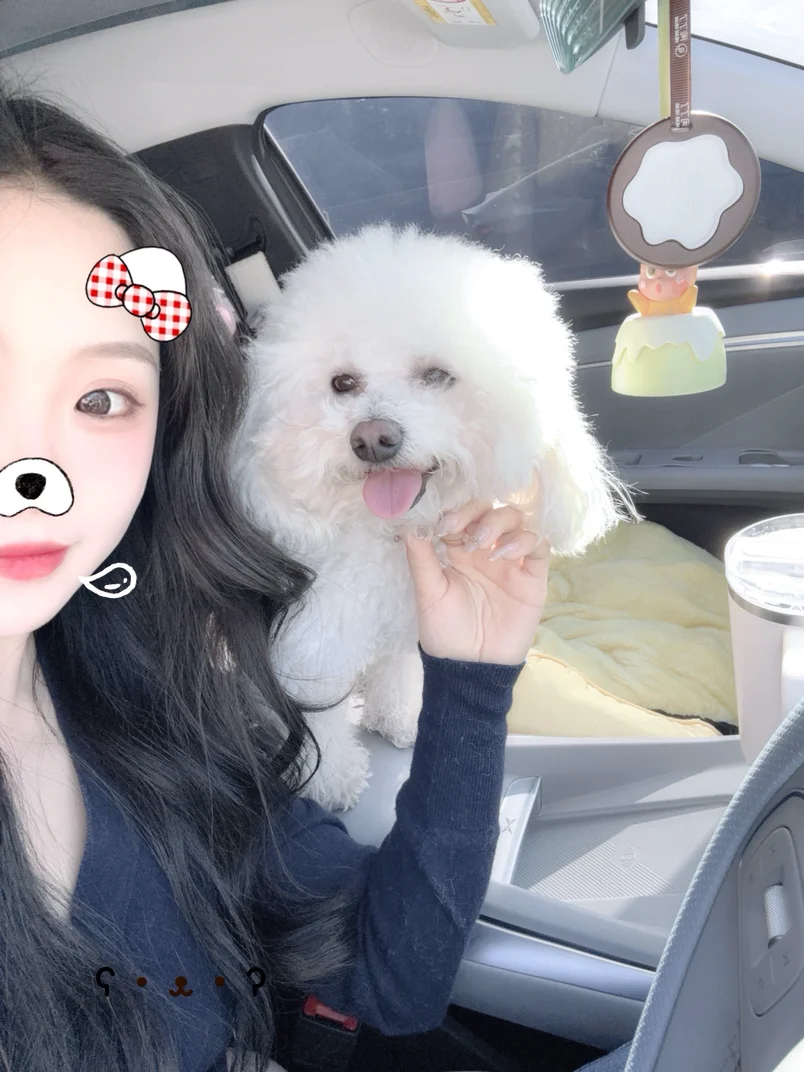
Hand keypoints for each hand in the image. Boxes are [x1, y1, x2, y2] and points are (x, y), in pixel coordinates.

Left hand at [404, 501, 549, 665]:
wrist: (471, 667)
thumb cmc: (446, 631)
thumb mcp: (428, 593)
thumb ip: (421, 558)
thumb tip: (412, 522)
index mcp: (459, 552)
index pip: (462, 516)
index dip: (455, 512)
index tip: (443, 524)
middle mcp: (487, 552)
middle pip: (491, 511)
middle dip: (479, 513)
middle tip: (466, 533)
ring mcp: (512, 563)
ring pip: (517, 522)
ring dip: (500, 524)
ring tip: (484, 546)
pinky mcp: (533, 578)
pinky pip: (539, 546)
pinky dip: (525, 541)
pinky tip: (505, 555)